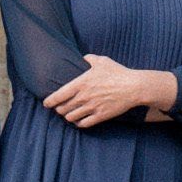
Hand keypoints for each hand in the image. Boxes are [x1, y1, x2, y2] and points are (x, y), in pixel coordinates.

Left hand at [44, 54, 170, 128]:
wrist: (134, 87)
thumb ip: (90, 58)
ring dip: (68, 117)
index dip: (49, 102)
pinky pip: (83, 124)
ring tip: (70, 114)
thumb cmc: (118, 73)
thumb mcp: (103, 61)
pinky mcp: (100, 116)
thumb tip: (84, 57)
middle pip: (62, 109)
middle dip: (59, 109)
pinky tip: (80, 120)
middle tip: (60, 108)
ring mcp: (91, 107)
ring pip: (70, 118)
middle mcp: (83, 97)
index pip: (57, 96)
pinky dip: (79, 123)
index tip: (47, 103)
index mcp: (80, 84)